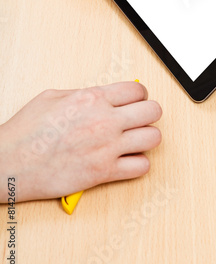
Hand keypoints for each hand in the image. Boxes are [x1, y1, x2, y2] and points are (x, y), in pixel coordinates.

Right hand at [0, 82, 161, 202]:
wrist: (10, 163)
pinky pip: (142, 167)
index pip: (138, 91)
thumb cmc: (26, 131)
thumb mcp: (53, 96)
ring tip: (136, 140)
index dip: (140, 96)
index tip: (136, 102)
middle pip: (153, 111)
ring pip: (154, 138)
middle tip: (140, 119)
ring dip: (147, 138)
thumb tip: (103, 94)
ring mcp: (107, 148)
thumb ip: (84, 93)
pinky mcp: (103, 172)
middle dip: (149, 114)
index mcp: (93, 98)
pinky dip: (139, 164)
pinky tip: (127, 160)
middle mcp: (105, 121)